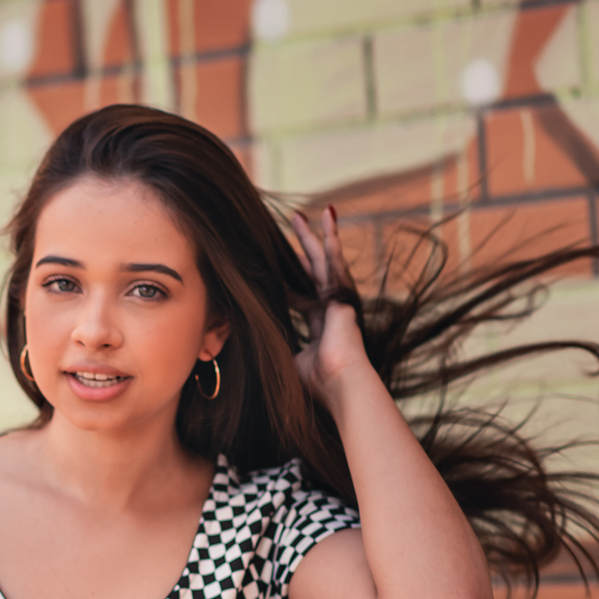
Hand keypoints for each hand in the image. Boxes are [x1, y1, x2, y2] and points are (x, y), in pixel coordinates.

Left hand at [291, 205, 371, 398]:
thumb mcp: (289, 360)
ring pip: (325, 260)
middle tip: (294, 226)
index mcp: (319, 325)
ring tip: (309, 213)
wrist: (341, 384)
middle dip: (303, 248)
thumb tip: (255, 342)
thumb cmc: (318, 381)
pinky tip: (328, 218)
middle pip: (313, 271)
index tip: (272, 268)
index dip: (287, 283)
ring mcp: (338, 299)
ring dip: (318, 236)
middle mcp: (330, 309)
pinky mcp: (343, 293)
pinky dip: (332, 239)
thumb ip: (278, 347)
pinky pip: (335, 260)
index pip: (301, 297)